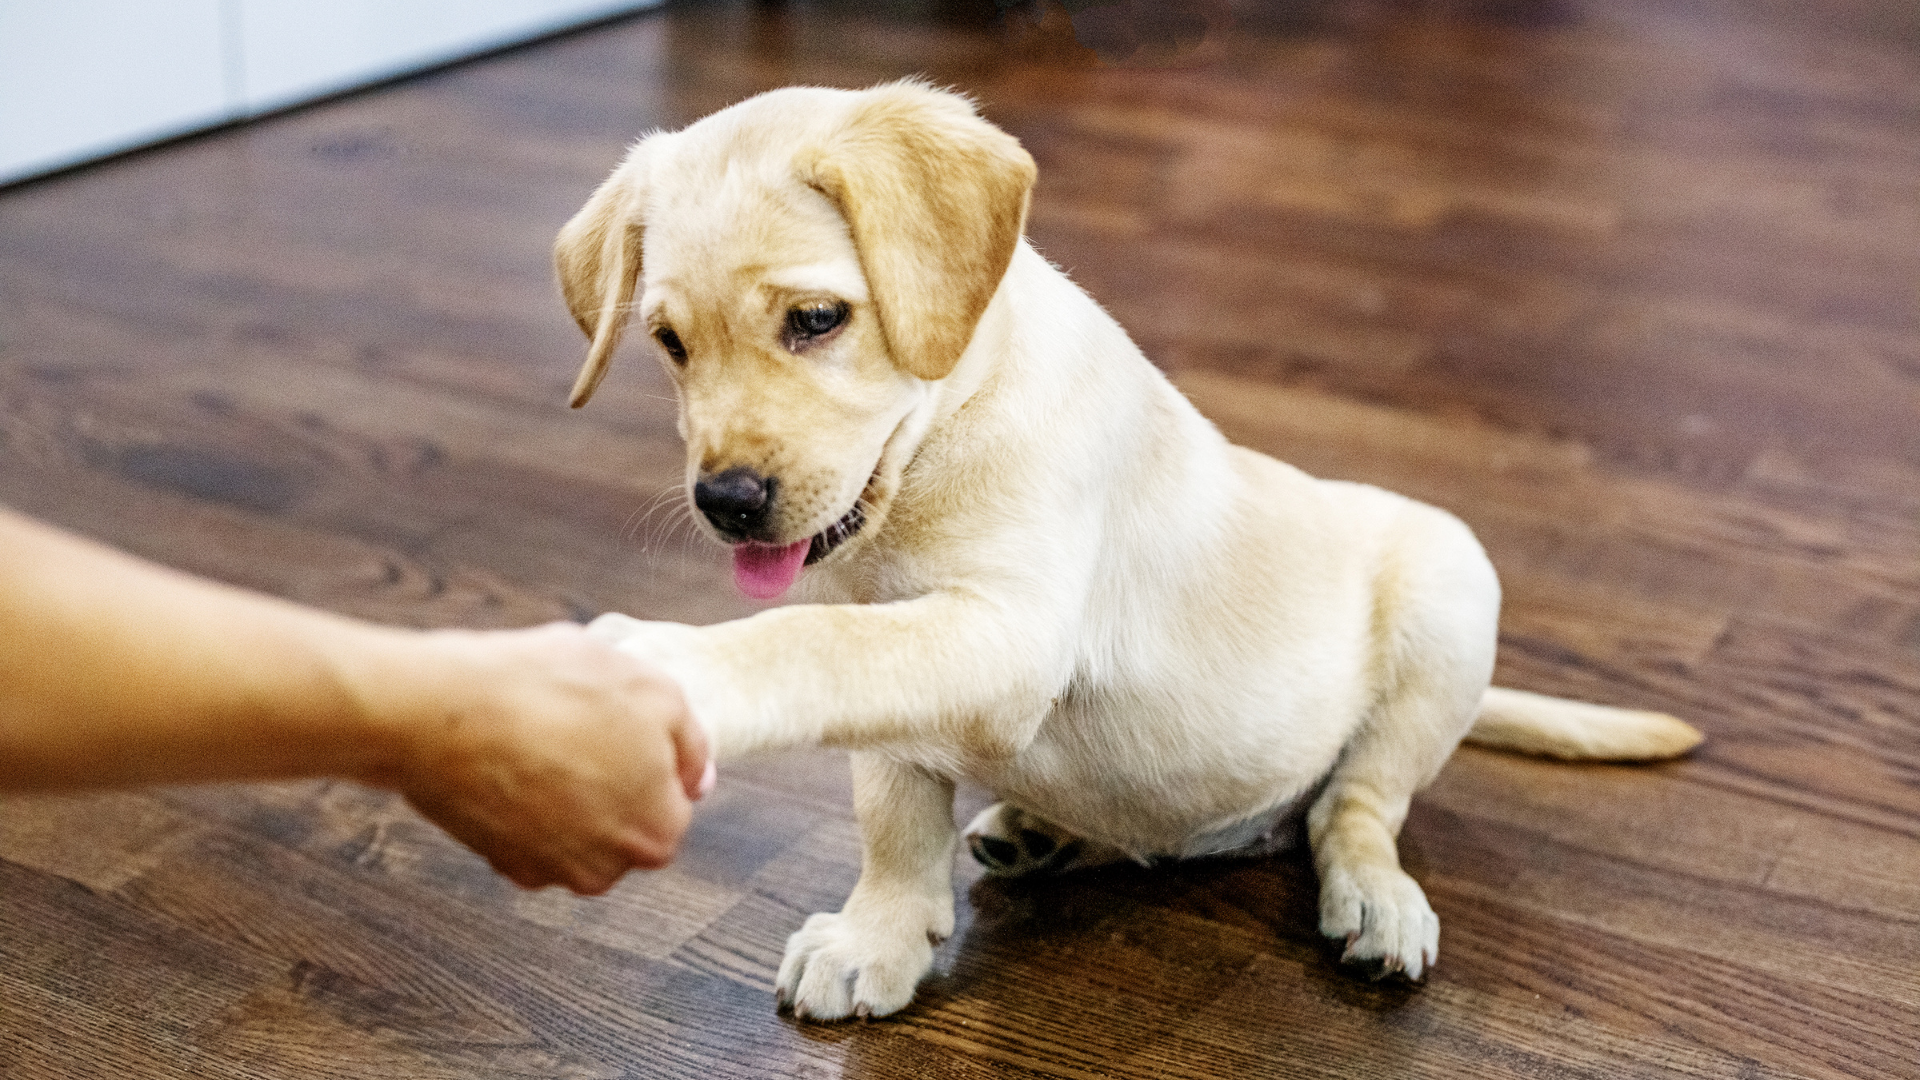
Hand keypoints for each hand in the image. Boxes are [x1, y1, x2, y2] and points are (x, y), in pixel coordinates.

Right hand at [362, 622, 711, 894]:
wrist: (440, 713)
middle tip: (577, 723)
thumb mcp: (653, 688)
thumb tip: (698, 778)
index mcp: (657, 833)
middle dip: (609, 774)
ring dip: (566, 786)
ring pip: (576, 823)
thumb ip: (690, 739)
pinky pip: (527, 827)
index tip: (617, 720)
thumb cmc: (551, 691)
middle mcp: (605, 870)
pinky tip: (509, 755)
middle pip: (623, 816)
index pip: (673, 798)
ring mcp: (545, 871)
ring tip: (541, 733)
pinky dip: (523, 797)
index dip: (649, 751)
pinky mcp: (495, 860)